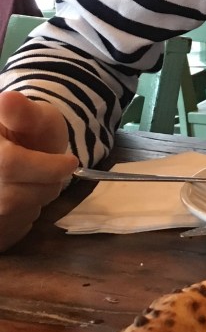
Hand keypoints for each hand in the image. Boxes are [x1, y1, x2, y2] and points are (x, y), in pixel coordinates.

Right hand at [0, 90, 77, 250]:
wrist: (16, 151)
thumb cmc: (29, 133)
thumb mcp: (33, 116)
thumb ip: (23, 113)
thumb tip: (8, 100)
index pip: (10, 165)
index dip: (45, 168)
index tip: (71, 162)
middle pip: (13, 197)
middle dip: (43, 185)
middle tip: (52, 171)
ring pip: (12, 216)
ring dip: (34, 202)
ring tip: (35, 182)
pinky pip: (8, 232)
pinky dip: (22, 220)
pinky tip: (23, 198)